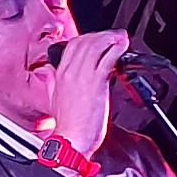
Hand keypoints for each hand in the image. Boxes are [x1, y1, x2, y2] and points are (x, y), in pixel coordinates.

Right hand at [47, 30, 129, 158]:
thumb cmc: (68, 128)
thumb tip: (55, 75)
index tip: (98, 40)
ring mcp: (82, 75)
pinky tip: (122, 47)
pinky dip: (116, 49)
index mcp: (59, 75)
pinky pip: (107, 58)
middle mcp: (70, 71)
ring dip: (111, 38)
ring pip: (96, 46)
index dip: (87, 39)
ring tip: (121, 38)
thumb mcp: (54, 101)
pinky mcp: (96, 82)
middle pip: (85, 42)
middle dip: (101, 35)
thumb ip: (55, 84)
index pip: (72, 46)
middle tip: (113, 36)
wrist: (71, 141)